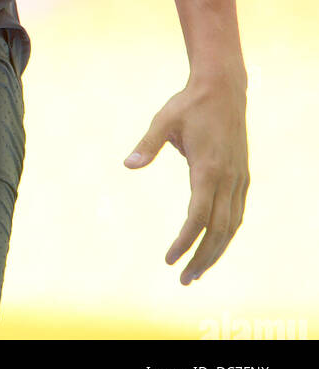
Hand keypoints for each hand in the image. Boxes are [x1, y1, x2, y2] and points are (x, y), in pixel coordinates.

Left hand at [123, 74, 248, 284]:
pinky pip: (237, 213)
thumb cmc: (189, 104)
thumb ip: (147, 144)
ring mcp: (238, 179)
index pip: (198, 217)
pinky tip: (215, 245)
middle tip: (184, 280)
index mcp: (207, 168)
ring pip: (232, 226)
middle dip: (202, 258)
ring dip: (216, 251)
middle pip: (218, 231)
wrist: (223, 89)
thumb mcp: (164, 119)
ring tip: (198, 271)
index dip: (184, 241)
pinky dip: (227, 234)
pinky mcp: (242, 176)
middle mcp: (227, 178)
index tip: (169, 259)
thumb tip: (127, 164)